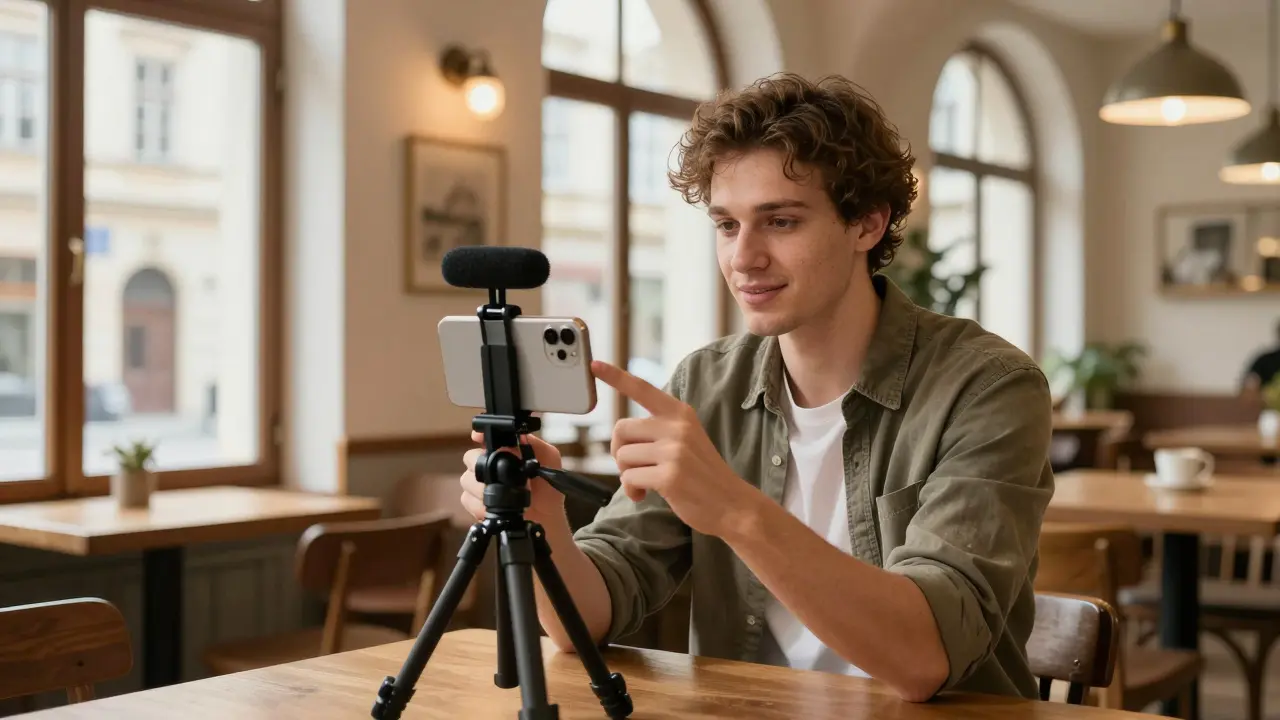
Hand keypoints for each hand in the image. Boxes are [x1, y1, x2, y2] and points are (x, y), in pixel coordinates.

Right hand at [459, 431, 565, 524]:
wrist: (545, 518)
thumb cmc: (548, 488)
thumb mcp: (548, 458)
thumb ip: (532, 444)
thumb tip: (506, 442)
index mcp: (504, 451)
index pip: (483, 438)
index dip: (479, 436)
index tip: (478, 438)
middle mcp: (489, 465)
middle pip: (470, 458)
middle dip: (481, 466)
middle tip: (499, 477)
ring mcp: (479, 484)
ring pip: (467, 479)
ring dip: (483, 488)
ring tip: (503, 495)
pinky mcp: (475, 504)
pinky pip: (466, 499)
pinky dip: (479, 504)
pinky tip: (494, 507)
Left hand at [593, 360, 759, 538]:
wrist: (731, 504)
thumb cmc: (701, 474)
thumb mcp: (687, 438)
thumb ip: (659, 429)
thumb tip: (620, 436)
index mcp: (680, 413)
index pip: (643, 389)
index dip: (616, 376)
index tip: (594, 364)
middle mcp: (677, 427)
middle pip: (621, 429)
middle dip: (620, 451)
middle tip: (634, 467)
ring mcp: (674, 451)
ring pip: (622, 456)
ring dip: (627, 474)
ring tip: (646, 483)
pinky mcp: (669, 476)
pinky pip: (629, 478)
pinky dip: (632, 490)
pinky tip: (645, 494)